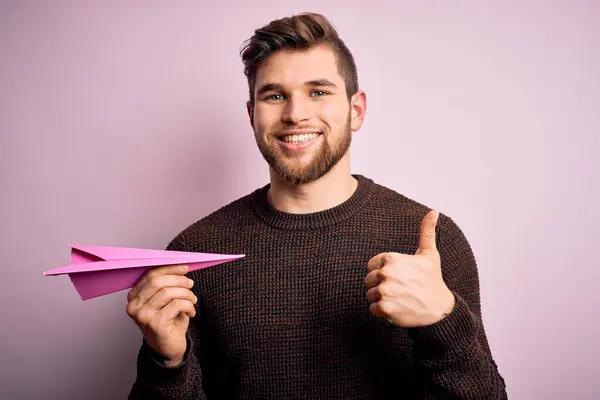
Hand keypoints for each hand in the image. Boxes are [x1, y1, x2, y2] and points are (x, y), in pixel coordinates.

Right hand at [126, 264, 197, 365]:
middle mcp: (134, 306)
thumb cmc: (168, 321)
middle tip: (190, 284)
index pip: (150, 275)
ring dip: (186, 294)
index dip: (169, 269)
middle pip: (157, 281)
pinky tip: (191, 312)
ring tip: (193, 300)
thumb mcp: (166, 300)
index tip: (184, 267)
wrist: (169, 348)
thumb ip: (167, 284)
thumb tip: (180, 266)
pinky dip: (188, 305)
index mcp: (134, 296)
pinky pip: (176, 304)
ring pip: (168, 292)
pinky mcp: (155, 324)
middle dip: (178, 280)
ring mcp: (143, 315)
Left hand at [365, 210, 454, 326]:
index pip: (372, 265)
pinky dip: (382, 311)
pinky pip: (372, 308)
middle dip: (381, 285)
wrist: (440, 309)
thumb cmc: (432, 280)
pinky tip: (397, 307)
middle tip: (400, 289)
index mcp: (392, 259)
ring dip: (382, 299)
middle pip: (369, 280)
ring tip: (399, 298)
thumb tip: (433, 211)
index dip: (383, 272)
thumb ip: (426, 231)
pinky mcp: (385, 309)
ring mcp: (385, 292)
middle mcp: (386, 274)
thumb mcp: (429, 254)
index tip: (399, 276)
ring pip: (370, 295)